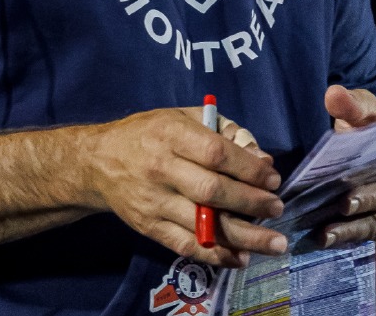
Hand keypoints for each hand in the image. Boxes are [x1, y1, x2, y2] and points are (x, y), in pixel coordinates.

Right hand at [84, 107, 287, 268]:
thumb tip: (261, 158)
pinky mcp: (148, 226)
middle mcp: (161, 169)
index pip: (216, 154)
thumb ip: (223, 132)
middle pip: (212, 191)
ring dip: (243, 236)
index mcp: (171, 135)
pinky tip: (241, 257)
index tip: (273, 178)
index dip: (249, 169)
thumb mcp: (181, 117)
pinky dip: (216, 255)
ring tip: (274, 243)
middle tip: (277, 208)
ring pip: (202, 224)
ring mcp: (153, 201)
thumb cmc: (147, 134)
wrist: (97, 162)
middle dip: (251, 203)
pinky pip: (186, 246)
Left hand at [316, 85, 375, 247]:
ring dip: (352, 233)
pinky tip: (325, 241)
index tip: (345, 199)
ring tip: (323, 236)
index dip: (373, 193)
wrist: (371, 141)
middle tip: (333, 216)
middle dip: (361, 214)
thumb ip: (351, 104)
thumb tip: (333, 96)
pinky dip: (350, 239)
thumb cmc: (371, 124)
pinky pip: (372, 238)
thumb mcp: (364, 109)